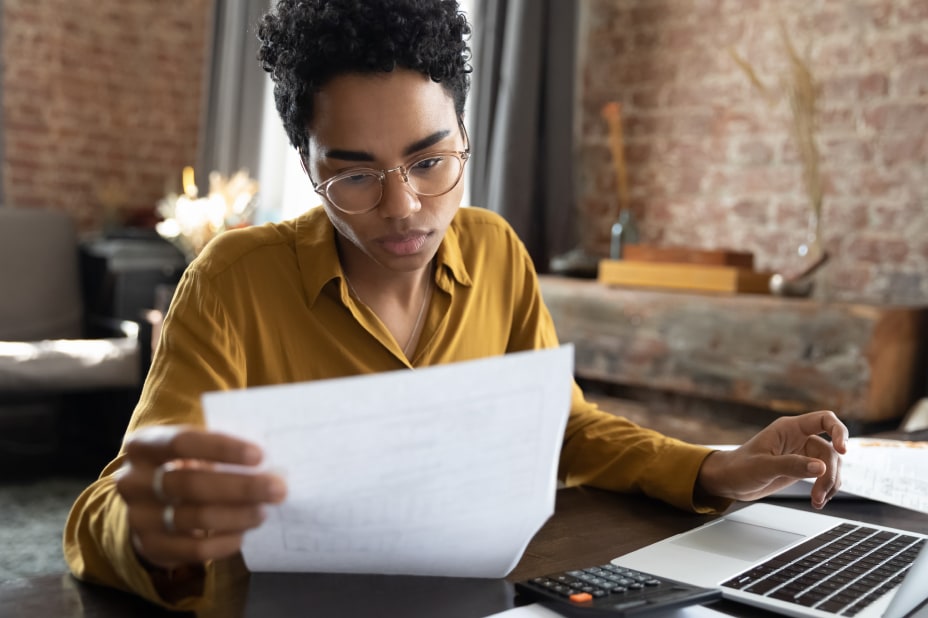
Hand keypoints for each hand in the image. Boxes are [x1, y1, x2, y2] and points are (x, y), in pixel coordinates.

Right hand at [115, 425, 287, 570]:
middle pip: (191, 483)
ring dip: (237, 515)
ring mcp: (138, 516)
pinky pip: (193, 550)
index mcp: (144, 446)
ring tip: (263, 511)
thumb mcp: (193, 450)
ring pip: (195, 518)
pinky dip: (224, 542)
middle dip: (241, 487)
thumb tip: (271, 456)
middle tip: (277, 489)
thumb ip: (220, 449)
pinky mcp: (150, 547)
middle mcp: (133, 481)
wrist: (150, 506)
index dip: (222, 448)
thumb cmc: (184, 466)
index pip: (182, 442)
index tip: (259, 455)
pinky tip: (243, 534)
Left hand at [696, 410, 847, 508]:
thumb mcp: (763, 467)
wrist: (729, 481)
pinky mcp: (802, 468)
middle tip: (819, 494)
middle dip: (830, 473)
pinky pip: (824, 476)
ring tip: (817, 501)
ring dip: (829, 484)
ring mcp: (802, 453)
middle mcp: (799, 438)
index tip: (843, 450)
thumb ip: (791, 465)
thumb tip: (820, 468)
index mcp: (789, 428)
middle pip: (830, 450)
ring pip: (830, 465)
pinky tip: (818, 501)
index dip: (839, 431)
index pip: (824, 419)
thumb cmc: (739, 468)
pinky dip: (826, 488)